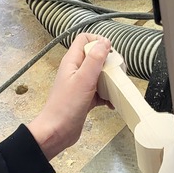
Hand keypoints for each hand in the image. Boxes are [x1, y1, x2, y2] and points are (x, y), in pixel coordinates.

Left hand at [27, 34, 110, 160]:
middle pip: (95, 57)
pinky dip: (108, 96)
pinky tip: (112, 103)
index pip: (84, 40)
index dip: (98, 41)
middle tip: (117, 72)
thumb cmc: (66, 107)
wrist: (56, 132)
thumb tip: (105, 42)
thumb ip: (94, 59)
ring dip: (110, 80)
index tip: (110, 52)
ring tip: (117, 87)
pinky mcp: (85, 98)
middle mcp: (75, 71)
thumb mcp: (83, 79)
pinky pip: (100, 92)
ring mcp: (80, 85)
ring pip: (99, 75)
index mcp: (72, 62)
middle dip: (109, 63)